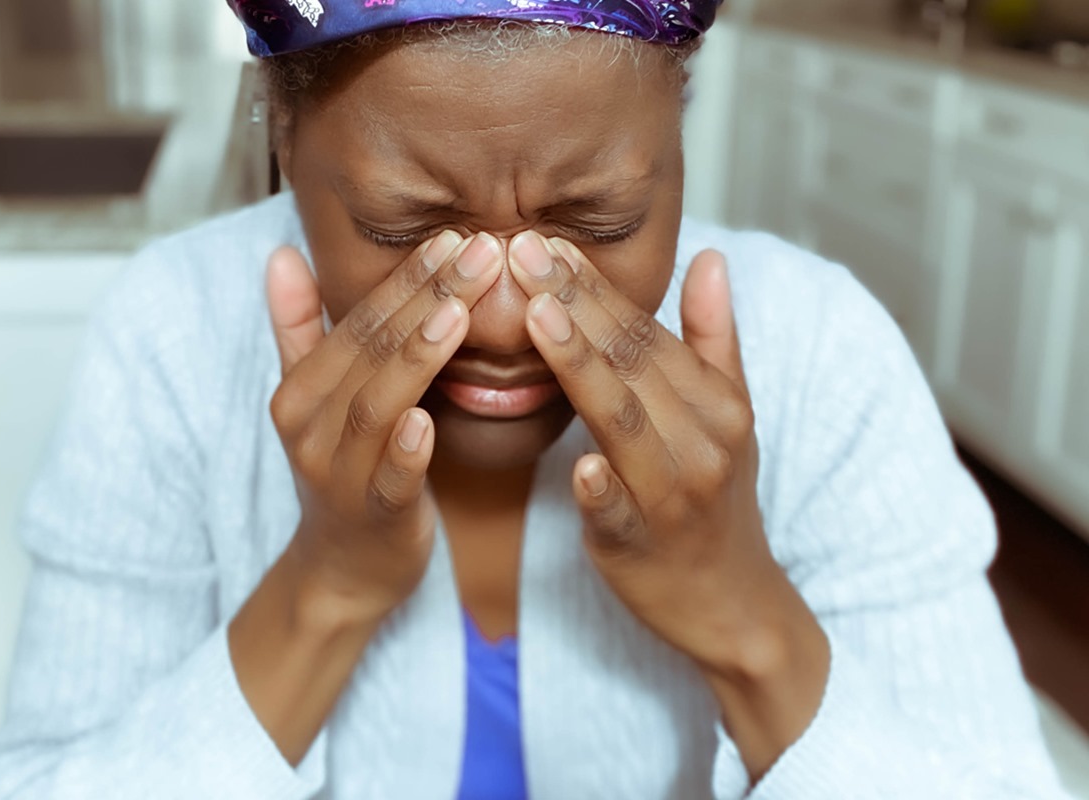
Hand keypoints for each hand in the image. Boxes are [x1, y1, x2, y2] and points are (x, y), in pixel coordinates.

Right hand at [267, 231, 502, 624]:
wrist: (344, 569)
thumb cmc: (343, 470)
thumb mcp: (312, 400)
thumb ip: (299, 328)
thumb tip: (280, 254)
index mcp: (301, 392)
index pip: (357, 322)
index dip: (406, 277)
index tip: (456, 235)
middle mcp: (310, 428)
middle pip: (372, 352)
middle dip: (427, 296)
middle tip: (482, 249)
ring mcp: (338, 475)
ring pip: (379, 406)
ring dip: (419, 357)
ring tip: (460, 311)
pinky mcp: (374, 517)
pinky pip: (389, 480)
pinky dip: (407, 450)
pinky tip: (430, 421)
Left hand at [506, 232, 828, 778]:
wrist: (731, 600)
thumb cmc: (715, 499)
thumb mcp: (729, 415)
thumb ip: (714, 337)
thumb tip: (710, 257)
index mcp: (716, 404)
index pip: (648, 333)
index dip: (597, 287)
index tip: (547, 243)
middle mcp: (702, 442)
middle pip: (632, 363)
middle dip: (575, 304)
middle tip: (522, 251)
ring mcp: (674, 496)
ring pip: (622, 422)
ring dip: (581, 369)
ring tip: (536, 318)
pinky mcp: (642, 545)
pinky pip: (618, 512)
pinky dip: (600, 488)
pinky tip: (575, 465)